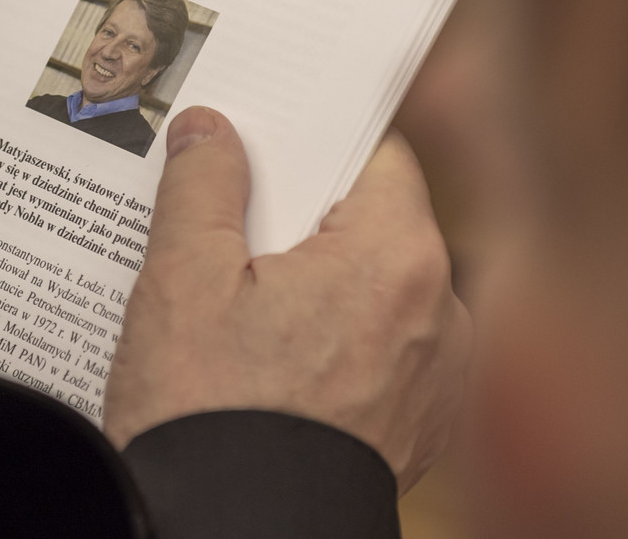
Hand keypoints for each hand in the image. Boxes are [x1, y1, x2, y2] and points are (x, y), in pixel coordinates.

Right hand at [104, 107, 470, 492]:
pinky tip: (269, 360)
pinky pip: (381, 354)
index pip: (376, 155)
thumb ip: (202, 186)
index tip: (269, 139)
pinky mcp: (421, 428)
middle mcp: (443, 313)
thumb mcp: (185, 278)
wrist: (234, 535)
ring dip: (318, 285)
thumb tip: (210, 130)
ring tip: (239, 304)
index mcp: (398, 257)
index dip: (317, 140)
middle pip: (373, 225)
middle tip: (230, 225)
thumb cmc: (213, 414)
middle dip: (303, 219)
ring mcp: (439, 379)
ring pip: (374, 292)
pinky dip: (334, 344)